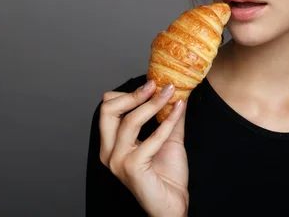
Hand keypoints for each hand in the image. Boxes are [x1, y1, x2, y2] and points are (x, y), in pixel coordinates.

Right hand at [99, 80, 188, 216]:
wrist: (172, 205)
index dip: (128, 93)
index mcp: (112, 144)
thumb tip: (176, 93)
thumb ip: (169, 117)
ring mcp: (118, 161)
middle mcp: (109, 151)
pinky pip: (151, 138)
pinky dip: (167, 122)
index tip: (152, 84)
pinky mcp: (132, 168)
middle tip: (156, 84)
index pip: (108, 108)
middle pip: (108, 110)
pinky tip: (179, 110)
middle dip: (134, 94)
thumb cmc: (166, 176)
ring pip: (130, 121)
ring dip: (154, 103)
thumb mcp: (168, 139)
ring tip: (171, 93)